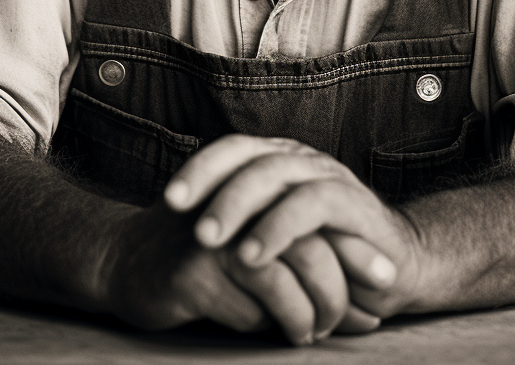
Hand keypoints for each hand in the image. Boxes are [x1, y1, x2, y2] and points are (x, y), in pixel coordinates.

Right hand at [99, 200, 370, 344]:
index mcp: (256, 181)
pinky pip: (249, 306)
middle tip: (342, 324)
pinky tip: (267, 327)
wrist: (127, 262)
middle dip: (335, 293)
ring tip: (308, 332)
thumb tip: (369, 305)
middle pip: (308, 245)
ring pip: (283, 278)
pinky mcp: (193, 271)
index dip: (356, 248)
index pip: (319, 212)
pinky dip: (266, 324)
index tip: (387, 280)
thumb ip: (301, 254)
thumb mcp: (254, 242)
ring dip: (305, 315)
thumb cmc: (203, 256)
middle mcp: (238, 200)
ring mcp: (214, 234)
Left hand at [164, 135, 425, 326]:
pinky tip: (253, 253)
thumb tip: (178, 233)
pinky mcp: (354, 203)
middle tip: (183, 219)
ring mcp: (328, 177)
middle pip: (248, 156)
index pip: (233, 150)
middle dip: (211, 185)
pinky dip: (279, 227)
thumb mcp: (274, 240)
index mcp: (278, 162)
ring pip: (276, 174)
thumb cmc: (325, 254)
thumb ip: (239, 227)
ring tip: (209, 239)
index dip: (199, 169)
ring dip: (238, 204)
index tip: (168, 201)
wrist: (394, 266)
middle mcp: (301, 161)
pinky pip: (313, 204)